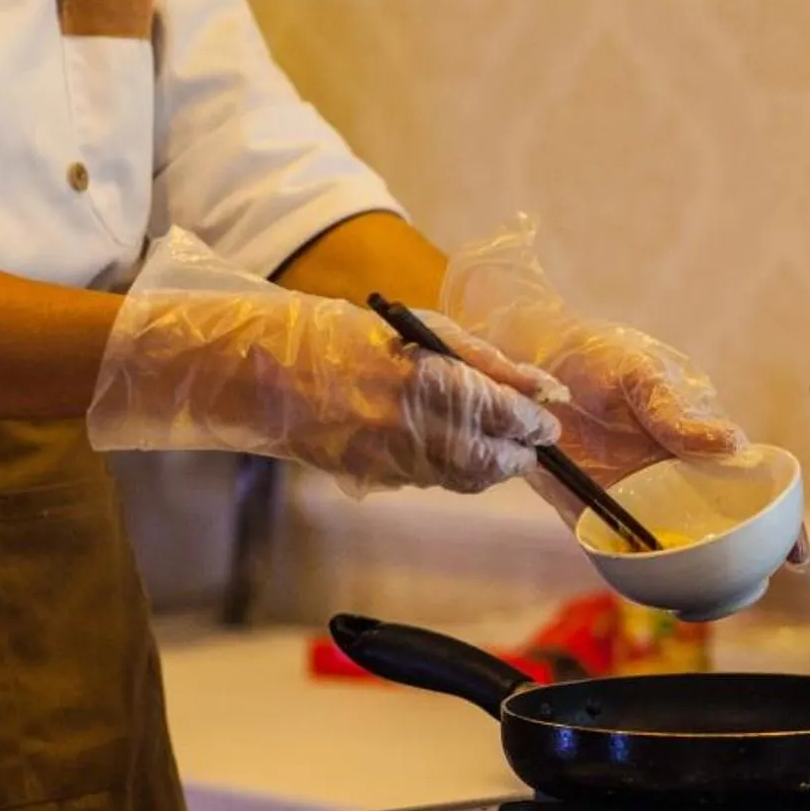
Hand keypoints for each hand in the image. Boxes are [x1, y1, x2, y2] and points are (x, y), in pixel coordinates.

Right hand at [91, 232, 563, 493]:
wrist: (260, 368)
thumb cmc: (344, 334)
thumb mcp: (422, 330)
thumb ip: (487, 363)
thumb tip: (543, 388)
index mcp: (428, 381)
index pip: (506, 416)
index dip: (535, 421)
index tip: (549, 419)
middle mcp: (411, 427)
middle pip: (492, 459)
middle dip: (520, 452)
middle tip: (532, 439)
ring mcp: (388, 459)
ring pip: (465, 477)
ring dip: (491, 466)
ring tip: (500, 447)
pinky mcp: (371, 476)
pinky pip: (430, 479)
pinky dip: (454, 470)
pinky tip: (452, 449)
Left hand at [442, 218, 807, 561]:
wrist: (527, 356)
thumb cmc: (596, 354)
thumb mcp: (640, 373)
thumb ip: (677, 412)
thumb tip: (733, 443)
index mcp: (697, 442)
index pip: (747, 487)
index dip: (779, 522)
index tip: (797, 557)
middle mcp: (671, 476)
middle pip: (715, 529)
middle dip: (738, 562)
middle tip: (751, 586)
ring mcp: (632, 496)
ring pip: (668, 548)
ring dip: (685, 576)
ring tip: (702, 599)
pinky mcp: (586, 508)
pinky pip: (611, 548)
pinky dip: (626, 571)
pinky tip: (643, 588)